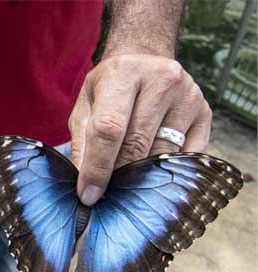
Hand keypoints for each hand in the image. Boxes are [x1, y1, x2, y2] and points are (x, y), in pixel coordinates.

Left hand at [69, 54, 211, 205]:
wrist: (146, 61)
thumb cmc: (109, 90)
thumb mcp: (85, 107)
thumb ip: (82, 144)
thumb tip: (85, 187)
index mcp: (122, 74)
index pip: (108, 129)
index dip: (97, 167)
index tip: (88, 195)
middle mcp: (160, 80)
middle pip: (137, 145)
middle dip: (118, 175)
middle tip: (105, 194)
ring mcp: (188, 96)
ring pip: (162, 155)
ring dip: (142, 176)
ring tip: (126, 184)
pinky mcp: (205, 113)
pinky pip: (186, 157)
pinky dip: (168, 173)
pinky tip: (152, 176)